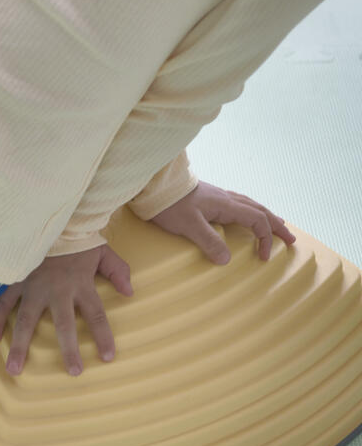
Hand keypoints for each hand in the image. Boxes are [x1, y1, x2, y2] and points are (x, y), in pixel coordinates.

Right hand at [0, 243, 132, 376]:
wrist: (50, 218)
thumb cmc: (77, 238)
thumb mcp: (103, 251)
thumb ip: (117, 271)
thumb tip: (130, 292)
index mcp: (80, 284)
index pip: (97, 315)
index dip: (103, 337)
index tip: (108, 357)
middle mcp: (57, 290)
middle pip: (64, 325)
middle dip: (68, 350)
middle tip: (73, 372)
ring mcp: (33, 287)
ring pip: (26, 321)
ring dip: (19, 346)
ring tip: (14, 369)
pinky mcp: (16, 281)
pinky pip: (3, 303)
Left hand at [147, 181, 296, 262]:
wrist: (155, 185)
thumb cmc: (170, 205)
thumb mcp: (189, 226)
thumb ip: (209, 242)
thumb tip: (227, 260)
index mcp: (226, 205)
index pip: (257, 221)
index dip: (265, 238)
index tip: (264, 257)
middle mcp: (227, 199)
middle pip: (260, 210)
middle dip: (276, 225)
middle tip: (291, 238)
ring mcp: (219, 196)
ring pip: (251, 205)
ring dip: (266, 216)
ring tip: (277, 224)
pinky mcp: (210, 197)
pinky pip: (239, 204)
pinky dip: (251, 211)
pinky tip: (246, 214)